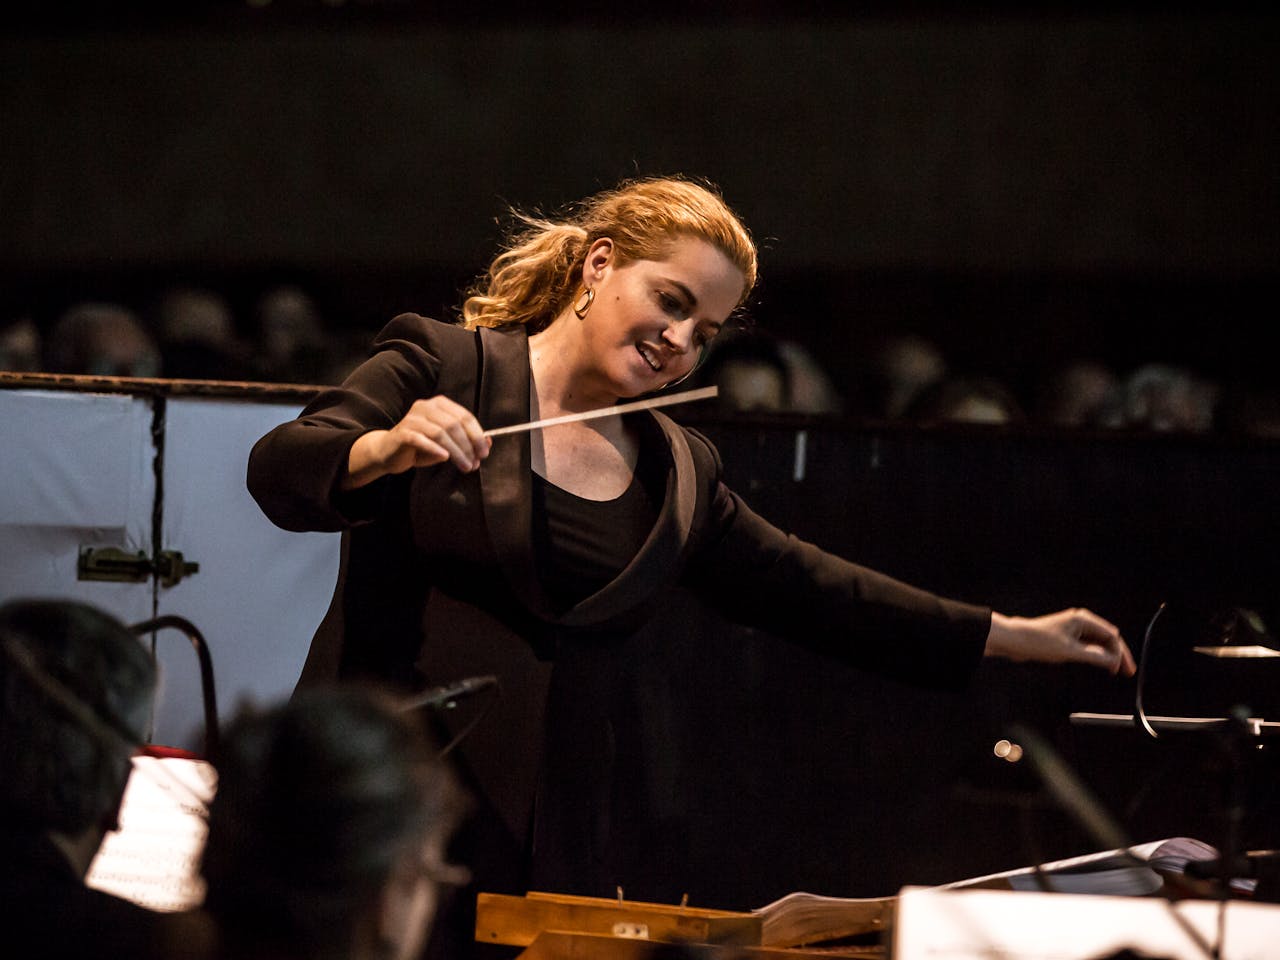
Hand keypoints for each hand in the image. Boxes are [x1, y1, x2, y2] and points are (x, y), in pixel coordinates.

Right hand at [342, 395, 491, 489]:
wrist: (389, 453)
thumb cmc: (422, 447)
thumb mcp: (447, 445)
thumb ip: (467, 442)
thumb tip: (489, 443)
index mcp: (440, 404)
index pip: (465, 416)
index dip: (477, 435)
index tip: (484, 453)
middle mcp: (426, 406)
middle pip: (454, 424)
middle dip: (467, 446)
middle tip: (474, 463)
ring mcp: (412, 418)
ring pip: (440, 432)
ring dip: (456, 451)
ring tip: (465, 466)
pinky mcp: (402, 432)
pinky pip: (421, 439)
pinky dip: (435, 448)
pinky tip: (445, 458)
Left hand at [985, 608, 1135, 676]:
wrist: (1015, 640)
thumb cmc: (1039, 641)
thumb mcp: (1070, 652)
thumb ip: (1094, 657)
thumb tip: (1113, 661)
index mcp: (1083, 619)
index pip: (1112, 636)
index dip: (1121, 653)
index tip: (1124, 669)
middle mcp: (1081, 621)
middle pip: (1108, 638)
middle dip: (1118, 654)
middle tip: (1127, 672)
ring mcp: (1074, 628)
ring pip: (1098, 642)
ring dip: (1107, 655)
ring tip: (1116, 670)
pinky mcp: (1068, 636)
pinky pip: (1088, 645)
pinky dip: (1096, 655)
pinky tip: (1101, 664)